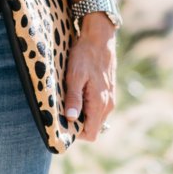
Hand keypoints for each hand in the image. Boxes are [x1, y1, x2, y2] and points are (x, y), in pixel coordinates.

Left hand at [64, 20, 115, 141]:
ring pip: (95, 119)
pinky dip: (86, 107)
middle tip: (62, 112)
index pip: (91, 134)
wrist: (99, 39)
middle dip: (77, 125)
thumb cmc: (85, 56)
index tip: (63, 124)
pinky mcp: (108, 93)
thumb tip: (70, 117)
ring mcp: (109, 99)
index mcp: (100, 103)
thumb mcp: (75, 76)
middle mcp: (108, 105)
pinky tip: (76, 94)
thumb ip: (74, 98)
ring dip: (81, 115)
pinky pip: (96, 109)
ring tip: (68, 101)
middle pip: (93, 128)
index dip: (76, 134)